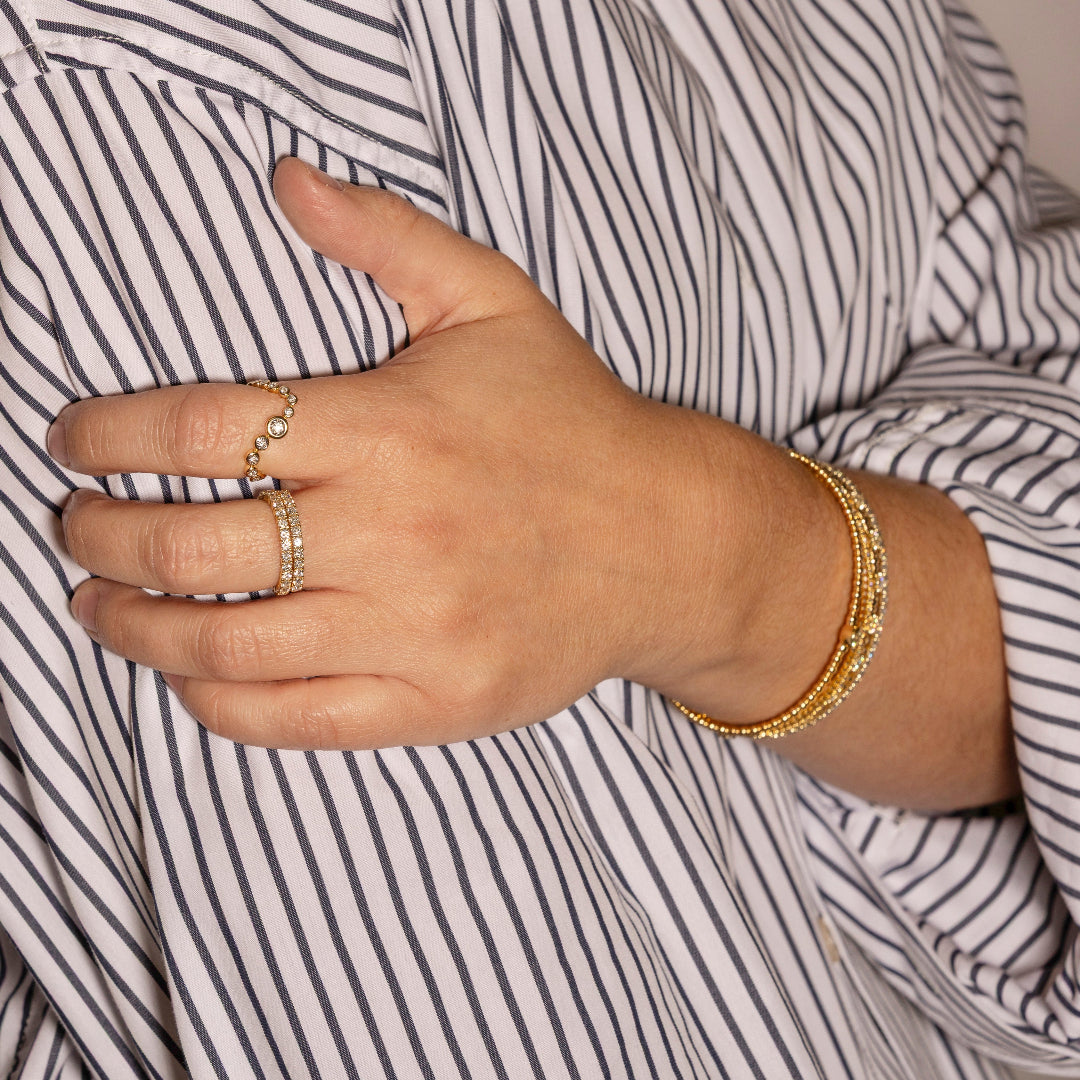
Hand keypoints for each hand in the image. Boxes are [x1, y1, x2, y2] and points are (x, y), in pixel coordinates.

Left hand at [51, 158, 714, 748]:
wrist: (666, 542)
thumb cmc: (573, 422)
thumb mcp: (493, 304)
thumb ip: (387, 238)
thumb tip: (287, 181)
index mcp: (392, 428)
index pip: (200, 429)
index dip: (107, 435)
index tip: (72, 442)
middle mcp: (395, 532)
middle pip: (191, 545)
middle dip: (100, 536)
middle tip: (74, 527)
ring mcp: (416, 629)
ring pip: (226, 645)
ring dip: (134, 626)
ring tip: (101, 603)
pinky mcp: (438, 701)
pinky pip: (294, 720)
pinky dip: (215, 702)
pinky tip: (186, 675)